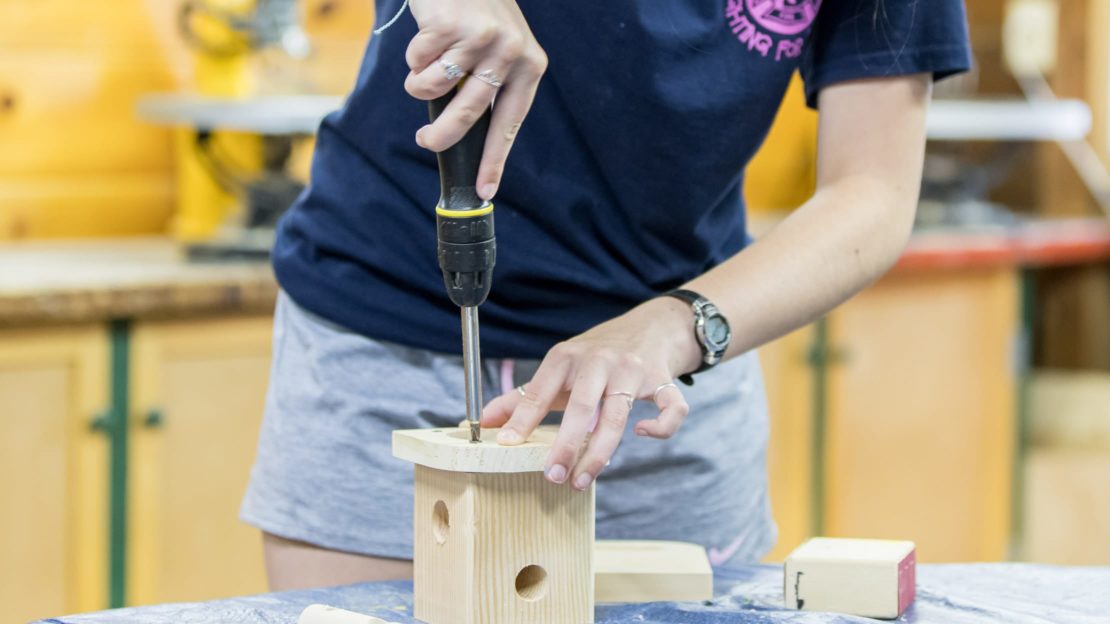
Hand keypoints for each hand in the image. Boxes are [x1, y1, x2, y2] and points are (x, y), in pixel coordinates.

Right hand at [405, 0, 546, 199]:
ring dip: (418, 84)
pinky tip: (427, 37)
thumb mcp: (500, 48)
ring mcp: (480, 36)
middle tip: (425, 142)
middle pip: (468, 114)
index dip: (494, 159)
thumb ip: (490, 84)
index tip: (484, 190)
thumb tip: (465, 132)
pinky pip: (417, 62)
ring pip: (433, 88)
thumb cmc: (477, 14)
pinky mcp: (449, 23)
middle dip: (441, 137)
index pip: (510, 122)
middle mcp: (510, 51)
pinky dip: (413, 57)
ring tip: (423, 67)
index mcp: (530, 64)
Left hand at [481, 297, 703, 490]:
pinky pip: (671, 407)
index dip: (522, 418)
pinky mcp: (662, 380)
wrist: (650, 326)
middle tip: (553, 476)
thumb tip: (482, 422)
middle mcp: (599, 361)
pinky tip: (643, 434)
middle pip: (581, 406)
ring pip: (618, 416)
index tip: (507, 444)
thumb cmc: (596, 356)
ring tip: (582, 481)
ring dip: (600, 453)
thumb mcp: (558, 368)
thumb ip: (522, 396)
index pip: (540, 390)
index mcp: (567, 357)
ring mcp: (632, 370)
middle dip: (566, 445)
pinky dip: (662, 426)